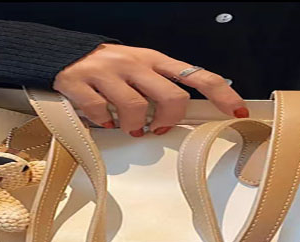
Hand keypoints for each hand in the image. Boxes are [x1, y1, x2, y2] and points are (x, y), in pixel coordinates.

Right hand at [53, 44, 248, 136]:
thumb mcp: (140, 69)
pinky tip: (103, 120)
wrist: (62, 55)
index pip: (196, 76)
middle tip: (157, 128)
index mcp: (154, 60)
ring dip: (134, 125)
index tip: (237, 112)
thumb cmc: (109, 69)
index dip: (221, 94)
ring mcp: (107, 72)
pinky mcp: (81, 83)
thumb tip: (186, 114)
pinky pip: (101, 112)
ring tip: (128, 126)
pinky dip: (104, 122)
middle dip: (168, 120)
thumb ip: (161, 87)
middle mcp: (134, 63)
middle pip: (170, 97)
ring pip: (135, 108)